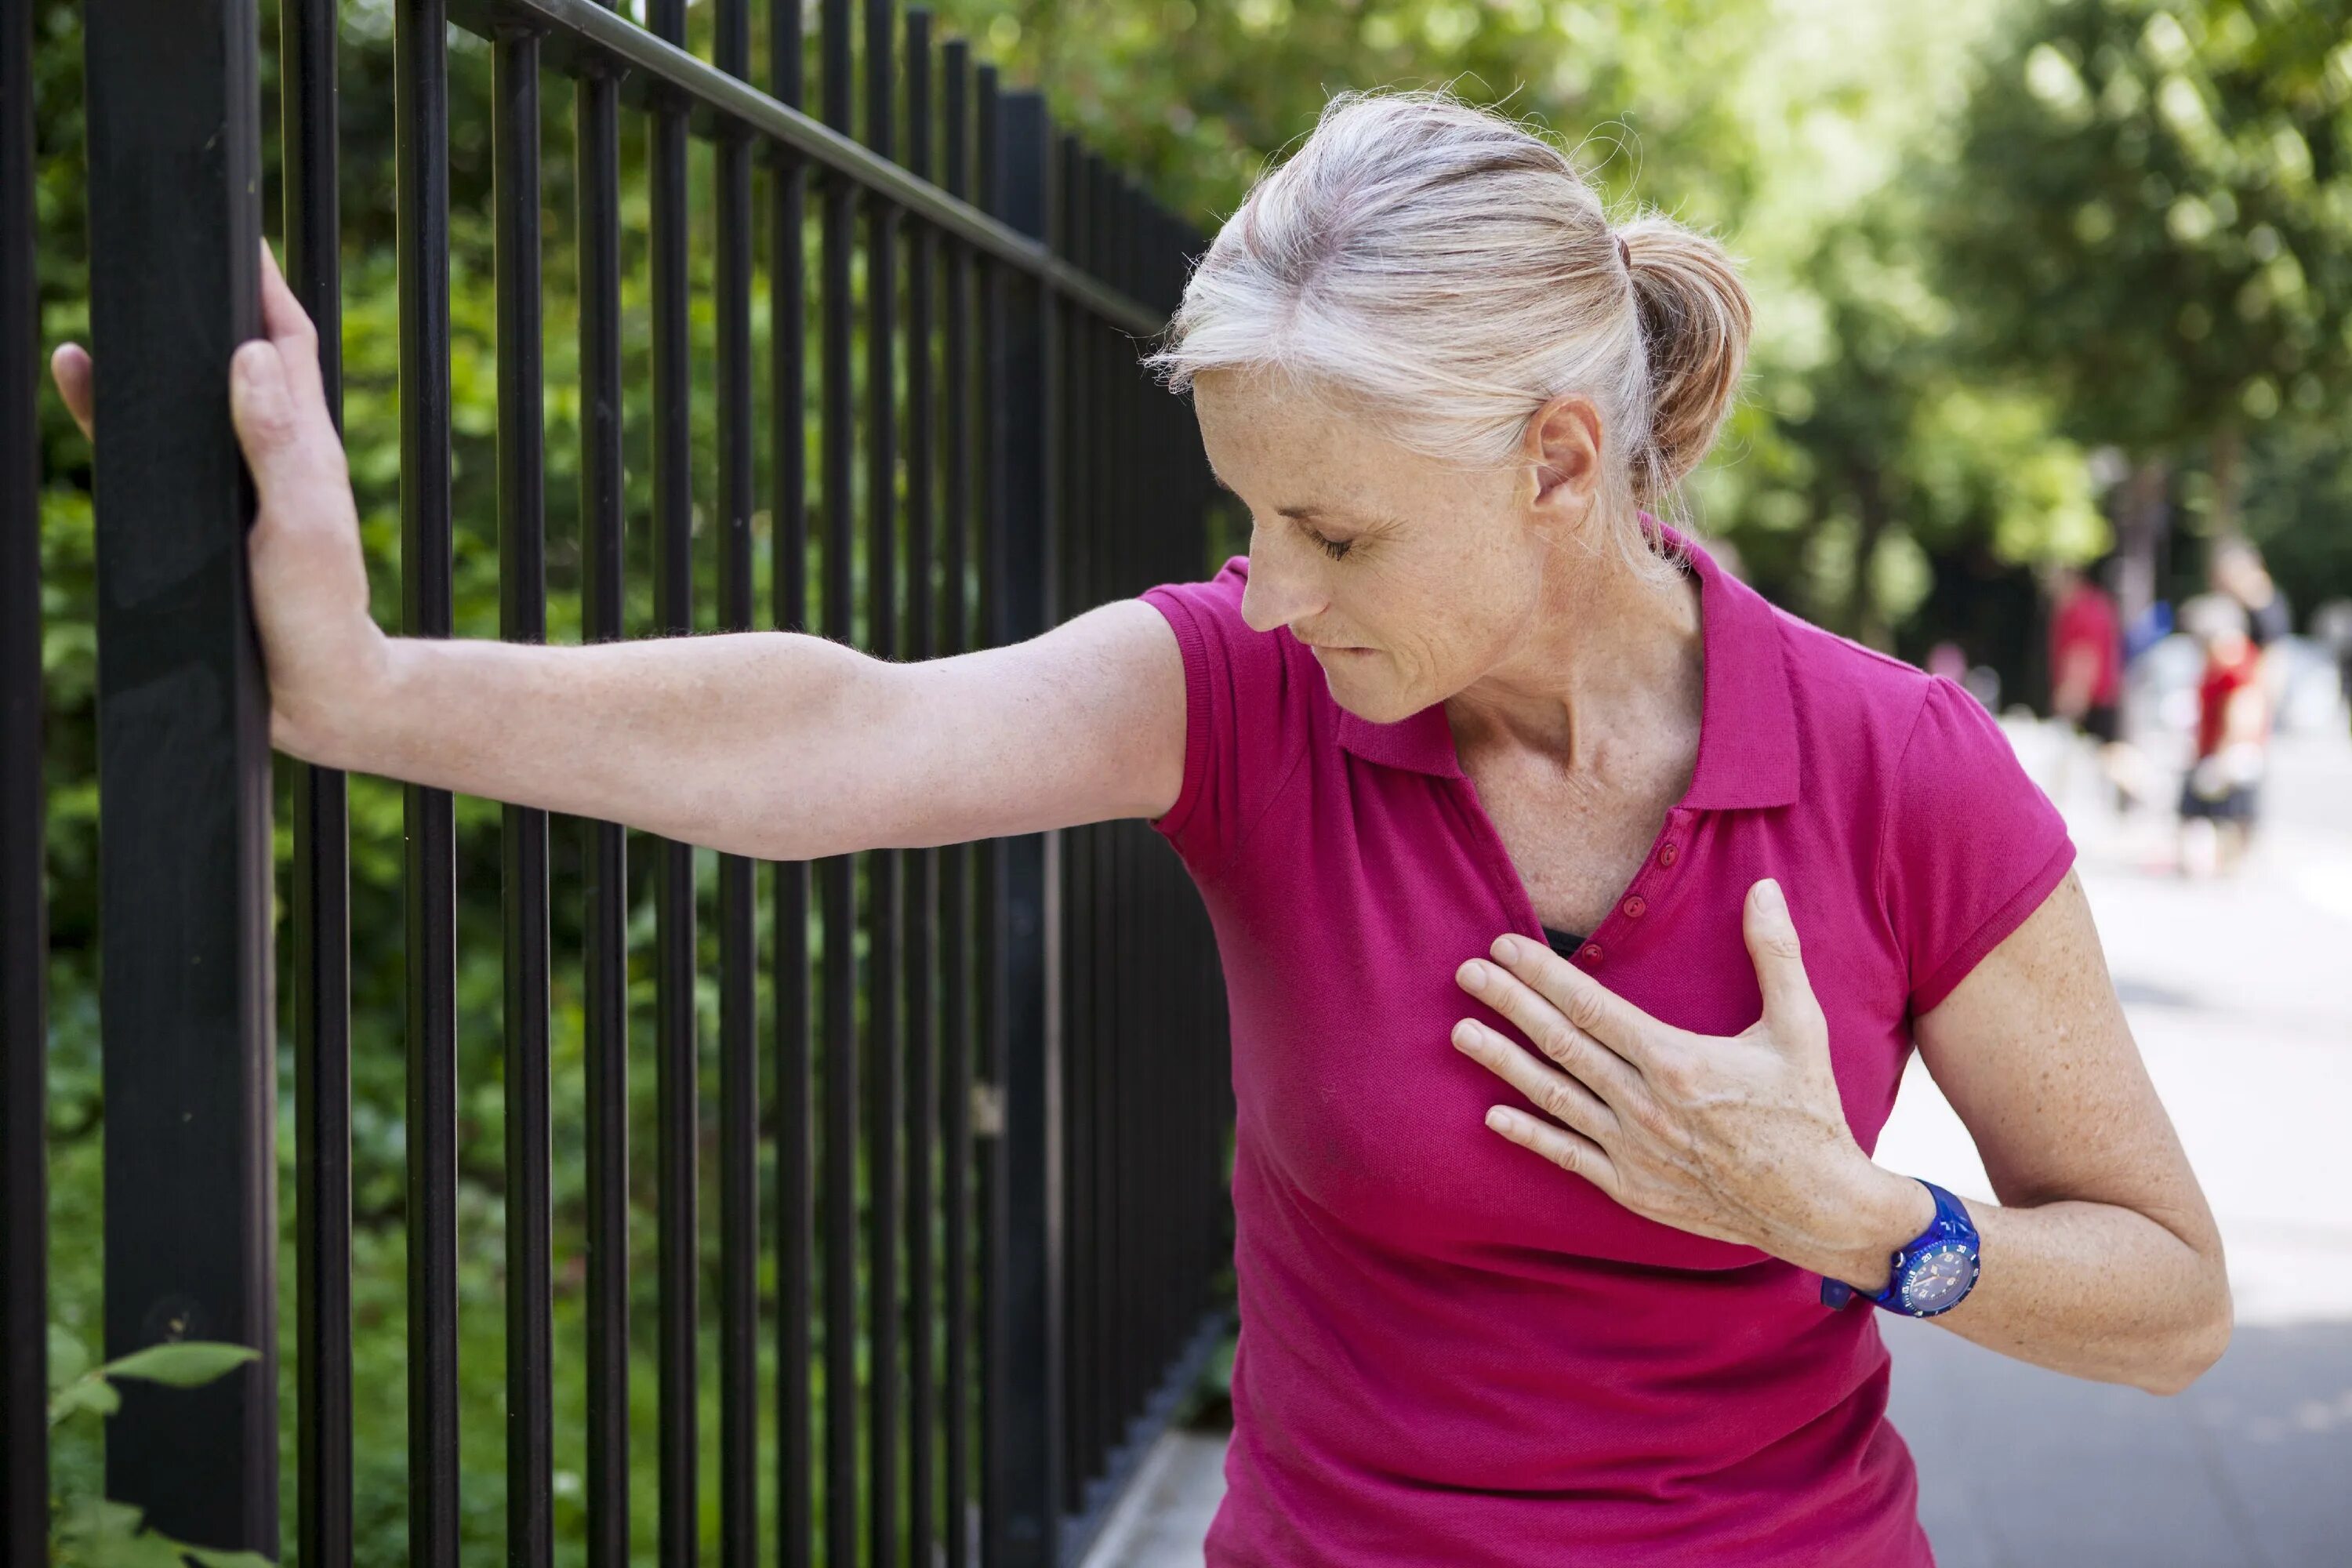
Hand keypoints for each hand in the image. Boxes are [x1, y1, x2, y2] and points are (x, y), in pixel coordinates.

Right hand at [50, 236, 387, 760]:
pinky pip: (149, 445)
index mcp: (302, 440)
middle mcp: (269, 447)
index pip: (284, 338)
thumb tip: (249, 353)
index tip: (233, 225)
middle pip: (234, 349)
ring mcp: (232, 477)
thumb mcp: (302, 524)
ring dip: (155, 345)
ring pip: (188, 391)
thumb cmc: (319, 610)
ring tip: (114, 293)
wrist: (315, 692)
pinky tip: (77, 372)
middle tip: (165, 243)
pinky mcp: (198, 511)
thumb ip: (279, 444)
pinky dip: (112, 407)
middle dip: (205, 296)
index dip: (263, 281)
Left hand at [1450, 878, 1930, 1286]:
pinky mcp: (1632, 1187)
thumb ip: (1775, 955)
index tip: (1503, 946)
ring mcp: (1633, 1149)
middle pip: (1560, 1043)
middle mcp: (1644, 1104)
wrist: (1816, 1207)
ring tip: (1460, 1032)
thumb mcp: (1800, 1027)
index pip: (1590, 1006)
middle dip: (1507, 1004)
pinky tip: (1492, 1114)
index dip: (1541, 974)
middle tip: (1465, 972)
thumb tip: (1764, 887)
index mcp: (1676, 1060)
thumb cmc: (1808, 1112)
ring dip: (1503, 1062)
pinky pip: (1568, 1155)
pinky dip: (1528, 1133)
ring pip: (1553, 1096)